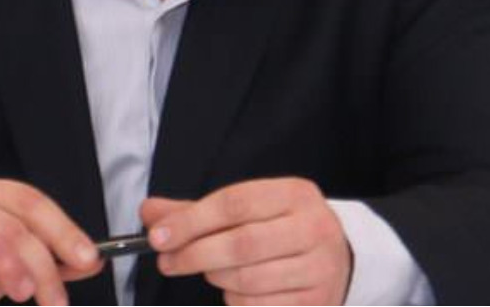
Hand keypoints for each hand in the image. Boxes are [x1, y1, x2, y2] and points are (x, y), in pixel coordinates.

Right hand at [0, 173, 101, 305]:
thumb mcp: (4, 259)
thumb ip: (44, 258)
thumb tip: (90, 263)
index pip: (28, 201)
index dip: (62, 229)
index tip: (88, 259)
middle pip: (7, 223)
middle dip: (40, 263)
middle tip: (55, 297)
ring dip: (8, 268)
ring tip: (24, 293)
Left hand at [144, 178, 352, 305]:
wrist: (340, 257)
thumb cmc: (281, 230)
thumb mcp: (249, 210)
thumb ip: (198, 211)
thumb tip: (150, 212)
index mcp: (296, 194)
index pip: (235, 203)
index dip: (191, 221)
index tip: (158, 237)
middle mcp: (314, 227)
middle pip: (241, 244)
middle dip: (195, 255)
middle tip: (168, 262)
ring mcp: (319, 267)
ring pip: (247, 280)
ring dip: (216, 278)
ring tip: (212, 271)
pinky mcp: (316, 301)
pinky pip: (258, 306)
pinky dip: (236, 300)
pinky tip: (238, 289)